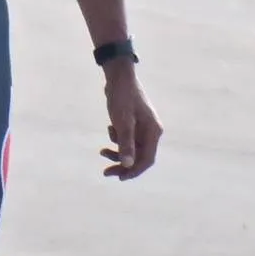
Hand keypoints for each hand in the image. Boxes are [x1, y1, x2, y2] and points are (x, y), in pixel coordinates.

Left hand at [100, 63, 161, 180]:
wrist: (118, 77)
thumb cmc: (122, 98)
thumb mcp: (122, 122)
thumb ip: (126, 144)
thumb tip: (128, 165)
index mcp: (153, 132)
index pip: (147, 159)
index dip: (134, 171)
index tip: (119, 178)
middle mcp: (151, 132)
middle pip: (139, 157)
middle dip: (123, 165)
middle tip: (106, 172)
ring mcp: (143, 128)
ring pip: (132, 149)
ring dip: (117, 153)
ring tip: (101, 151)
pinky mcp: (134, 123)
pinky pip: (127, 139)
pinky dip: (117, 140)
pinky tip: (110, 129)